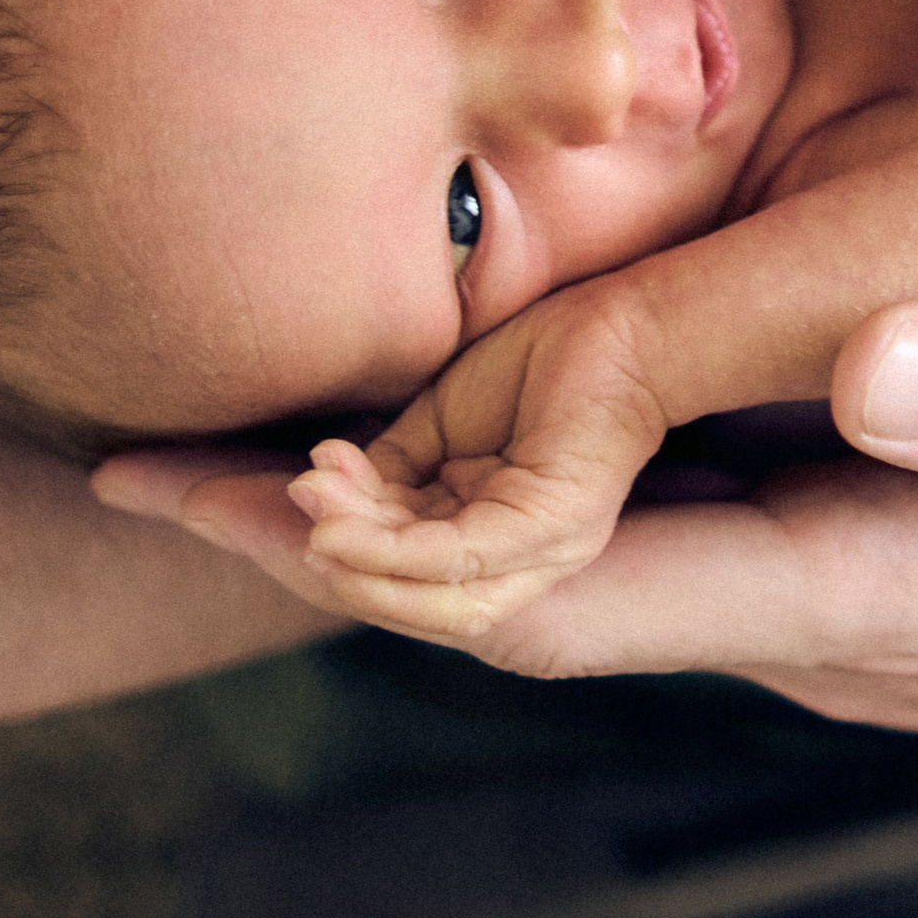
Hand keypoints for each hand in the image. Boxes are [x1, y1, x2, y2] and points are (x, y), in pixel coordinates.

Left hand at [98, 289, 917, 730]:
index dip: (374, 558)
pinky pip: (677, 516)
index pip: (575, 600)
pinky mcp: (894, 534)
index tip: (191, 483)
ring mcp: (860, 585)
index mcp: (891, 588)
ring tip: (280, 407)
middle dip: (343, 540)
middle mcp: (841, 613)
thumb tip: (867, 372)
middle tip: (149, 440)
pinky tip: (514, 383)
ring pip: (596, 562)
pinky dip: (555, 465)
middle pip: (538, 598)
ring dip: (432, 508)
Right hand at [281, 272, 675, 639]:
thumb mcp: (443, 419)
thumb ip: (392, 463)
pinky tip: (346, 524)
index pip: (408, 560)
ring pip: (437, 595)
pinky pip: (460, 558)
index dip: (351, 529)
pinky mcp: (554, 527)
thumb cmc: (539, 361)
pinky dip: (394, 550)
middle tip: (300, 503)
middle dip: (348, 557)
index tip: (304, 482)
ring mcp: (544, 552)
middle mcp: (522, 559)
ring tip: (315, 523)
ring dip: (363, 565)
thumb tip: (327, 488)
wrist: (617, 322)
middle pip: (416, 591)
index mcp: (494, 534)